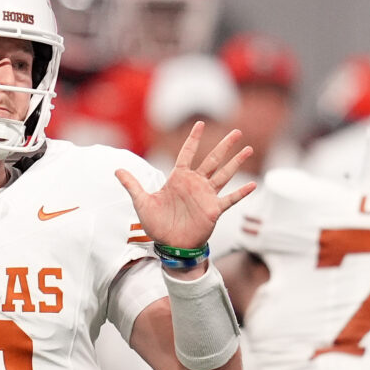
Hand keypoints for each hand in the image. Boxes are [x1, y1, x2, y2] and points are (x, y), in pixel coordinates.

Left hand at [116, 121, 254, 249]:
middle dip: (224, 145)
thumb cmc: (157, 224)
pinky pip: (229, 199)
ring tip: (249, 149)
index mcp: (178, 178)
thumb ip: (132, 185)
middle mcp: (195, 184)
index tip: (200, 123)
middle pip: (212, 159)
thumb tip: (116, 170)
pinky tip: (252, 185)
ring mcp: (206, 196)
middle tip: (237, 131)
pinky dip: (240, 192)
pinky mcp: (213, 210)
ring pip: (224, 174)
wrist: (169, 245)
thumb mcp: (142, 202)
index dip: (193, 139)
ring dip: (236, 162)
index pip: (187, 154)